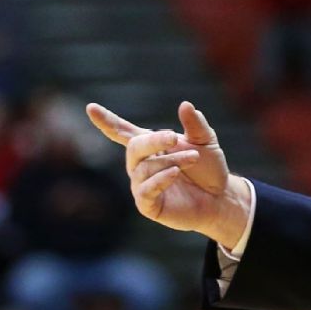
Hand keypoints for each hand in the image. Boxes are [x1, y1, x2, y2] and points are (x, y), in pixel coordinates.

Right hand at [86, 100, 251, 248]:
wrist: (220, 198)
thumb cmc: (209, 168)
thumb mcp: (206, 141)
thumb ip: (195, 124)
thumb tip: (185, 104)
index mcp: (150, 146)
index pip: (122, 132)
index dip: (106, 121)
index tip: (90, 108)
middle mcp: (141, 165)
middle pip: (134, 148)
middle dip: (153, 141)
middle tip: (173, 137)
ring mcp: (142, 185)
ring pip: (145, 168)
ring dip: (171, 161)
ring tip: (193, 158)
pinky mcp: (148, 205)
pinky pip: (145, 190)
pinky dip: (160, 179)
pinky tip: (175, 174)